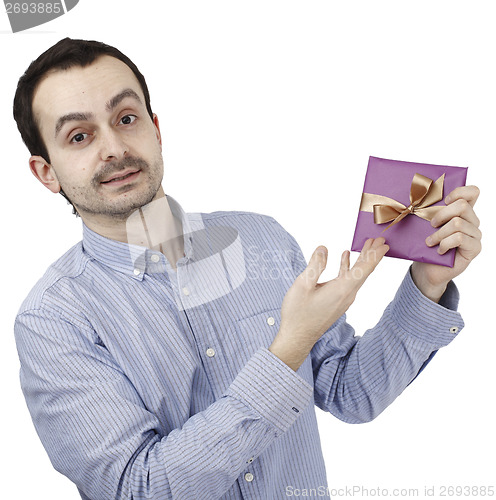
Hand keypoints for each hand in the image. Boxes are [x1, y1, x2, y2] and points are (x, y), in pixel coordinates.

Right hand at [269, 237, 388, 370]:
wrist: (297, 336)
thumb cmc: (298, 313)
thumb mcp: (303, 285)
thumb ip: (315, 265)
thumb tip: (323, 248)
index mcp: (341, 289)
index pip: (364, 269)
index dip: (375, 255)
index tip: (384, 244)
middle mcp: (347, 294)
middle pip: (364, 271)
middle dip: (371, 254)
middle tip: (379, 240)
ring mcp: (343, 299)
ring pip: (357, 276)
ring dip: (362, 260)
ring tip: (366, 246)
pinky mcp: (337, 301)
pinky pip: (348, 281)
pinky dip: (349, 267)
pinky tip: (345, 258)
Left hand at [411, 185, 481, 301]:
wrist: (426, 268)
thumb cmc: (425, 244)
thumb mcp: (424, 225)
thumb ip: (426, 211)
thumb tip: (409, 200)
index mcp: (463, 211)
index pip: (473, 192)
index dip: (460, 192)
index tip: (444, 200)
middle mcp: (472, 221)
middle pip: (462, 206)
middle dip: (441, 214)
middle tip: (431, 224)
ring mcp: (475, 234)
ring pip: (458, 224)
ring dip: (439, 233)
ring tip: (430, 242)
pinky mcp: (474, 248)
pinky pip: (459, 238)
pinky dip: (445, 243)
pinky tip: (440, 250)